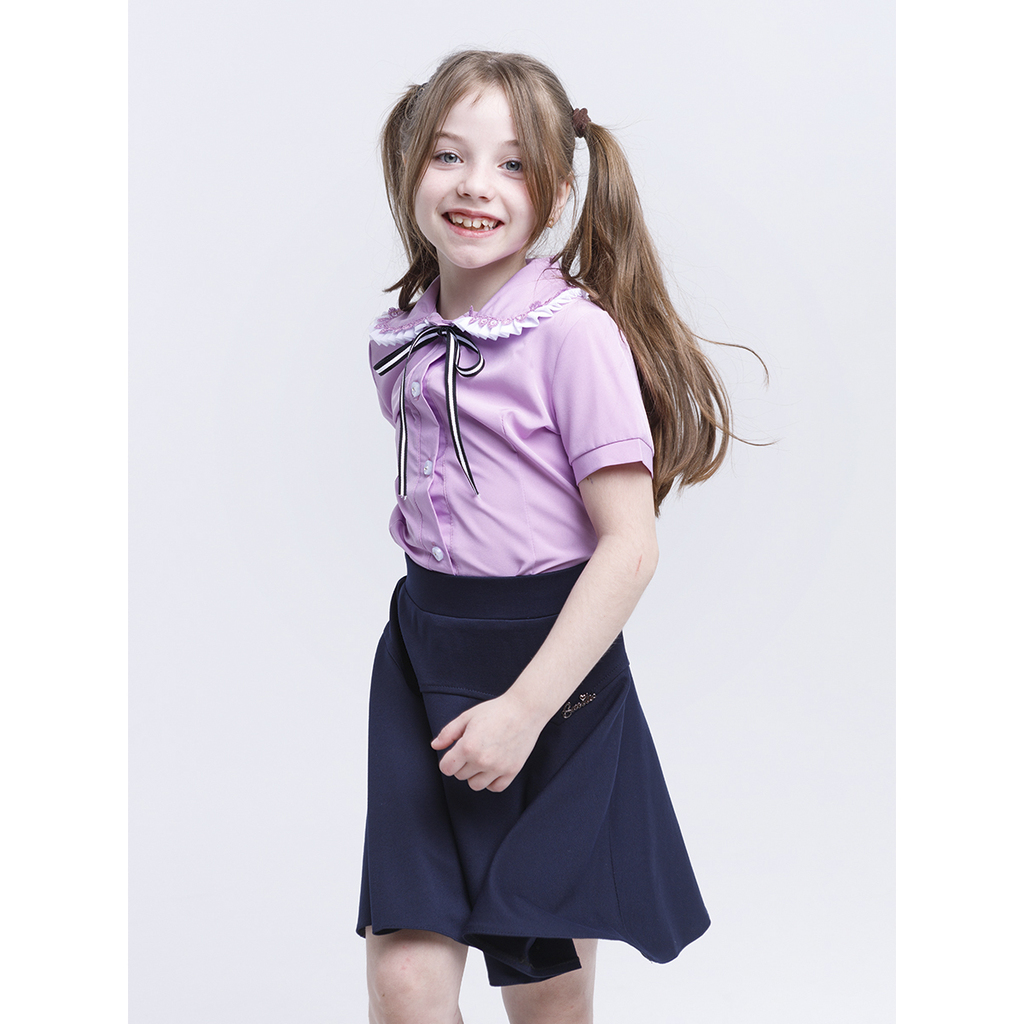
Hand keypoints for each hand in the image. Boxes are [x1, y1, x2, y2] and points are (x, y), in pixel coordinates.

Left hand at [430, 692, 544, 792]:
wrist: (524, 710)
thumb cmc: (495, 711)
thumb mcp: (467, 716)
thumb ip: (448, 733)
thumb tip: (435, 746)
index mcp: (468, 747)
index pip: (446, 768)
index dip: (448, 760)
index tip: (454, 753)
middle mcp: (482, 760)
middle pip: (460, 775)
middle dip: (462, 764)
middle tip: (472, 749)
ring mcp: (498, 768)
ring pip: (475, 785)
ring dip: (475, 774)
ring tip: (482, 758)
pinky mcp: (512, 771)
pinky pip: (495, 788)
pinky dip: (491, 781)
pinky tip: (492, 767)